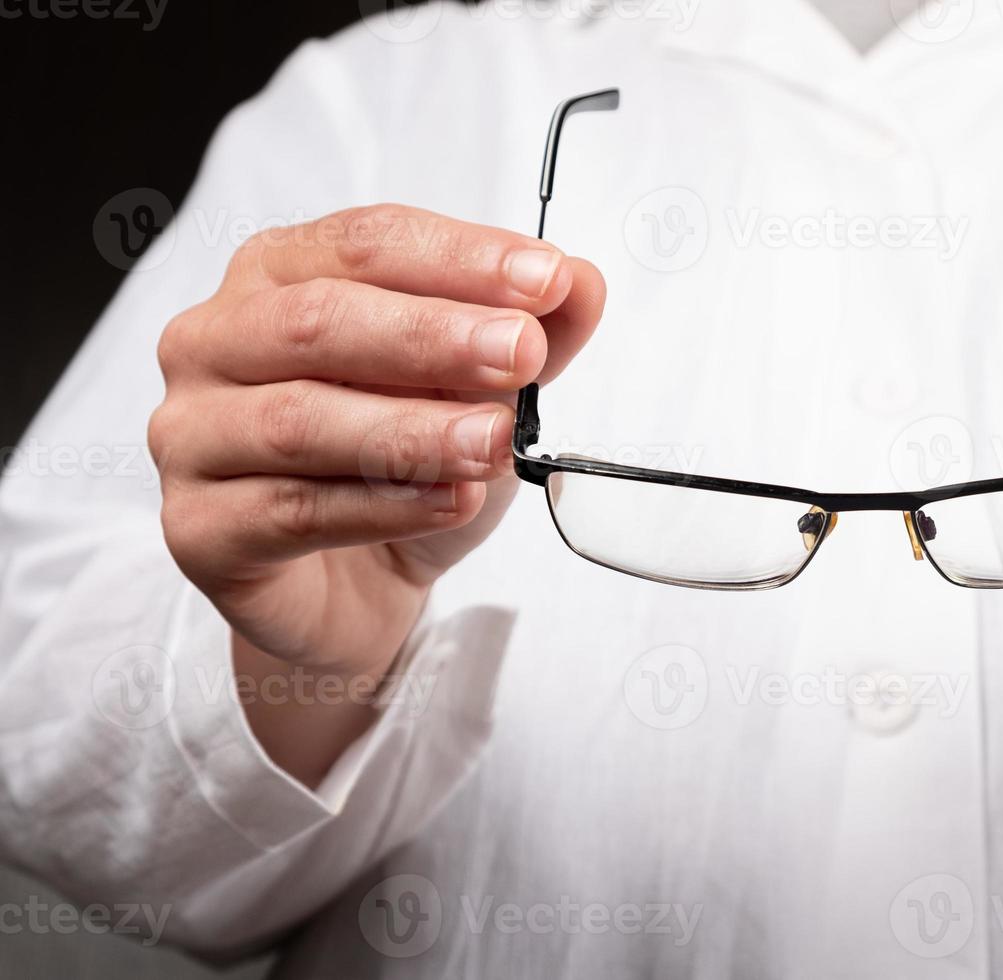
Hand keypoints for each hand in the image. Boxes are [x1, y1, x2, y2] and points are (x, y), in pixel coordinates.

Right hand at [149, 205, 603, 779]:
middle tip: (521, 353)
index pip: (365, 243)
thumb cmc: (405, 464)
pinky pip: (292, 511)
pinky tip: (450, 499)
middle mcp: (215, 342)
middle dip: (432, 337)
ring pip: (299, 421)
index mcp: (278, 276)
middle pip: (317, 322)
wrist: (357, 585)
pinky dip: (383, 506)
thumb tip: (580, 285)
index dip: (459, 258)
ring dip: (412, 429)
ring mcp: (191, 435)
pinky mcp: (197, 529)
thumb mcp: (484, 390)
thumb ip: (532, 333)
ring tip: (494, 440)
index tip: (545, 278)